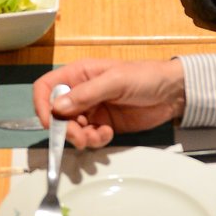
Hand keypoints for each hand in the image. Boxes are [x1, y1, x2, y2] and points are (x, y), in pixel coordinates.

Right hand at [31, 59, 184, 148]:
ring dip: (81, 138)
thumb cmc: (144, 77)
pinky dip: (95, 140)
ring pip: (72, 130)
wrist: (172, 93)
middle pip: (57, 115)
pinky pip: (89, 137)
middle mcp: (80, 92)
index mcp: (78, 74)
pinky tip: (108, 134)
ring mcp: (91, 110)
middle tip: (81, 138)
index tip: (50, 123)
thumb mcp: (115, 81)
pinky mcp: (103, 125)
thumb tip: (57, 108)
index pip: (46, 88)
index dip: (42, 105)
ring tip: (99, 136)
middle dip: (66, 129)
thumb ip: (86, 94)